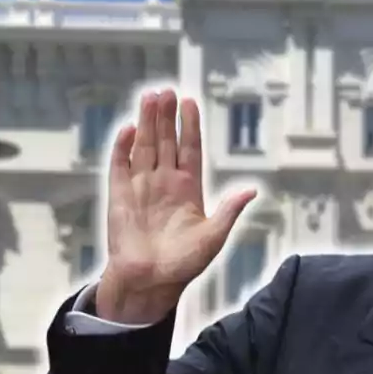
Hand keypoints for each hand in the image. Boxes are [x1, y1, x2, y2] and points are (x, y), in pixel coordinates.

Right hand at [96, 89, 255, 323]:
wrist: (151, 282)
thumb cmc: (183, 264)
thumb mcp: (213, 236)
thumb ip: (229, 211)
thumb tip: (252, 190)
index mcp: (188, 189)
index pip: (190, 149)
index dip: (190, 126)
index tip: (190, 103)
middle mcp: (164, 183)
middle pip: (166, 141)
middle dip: (167, 117)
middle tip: (168, 91)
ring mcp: (141, 187)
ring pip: (144, 147)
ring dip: (146, 123)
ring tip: (150, 98)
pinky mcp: (120, 197)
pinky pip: (120, 166)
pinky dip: (123, 148)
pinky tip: (128, 130)